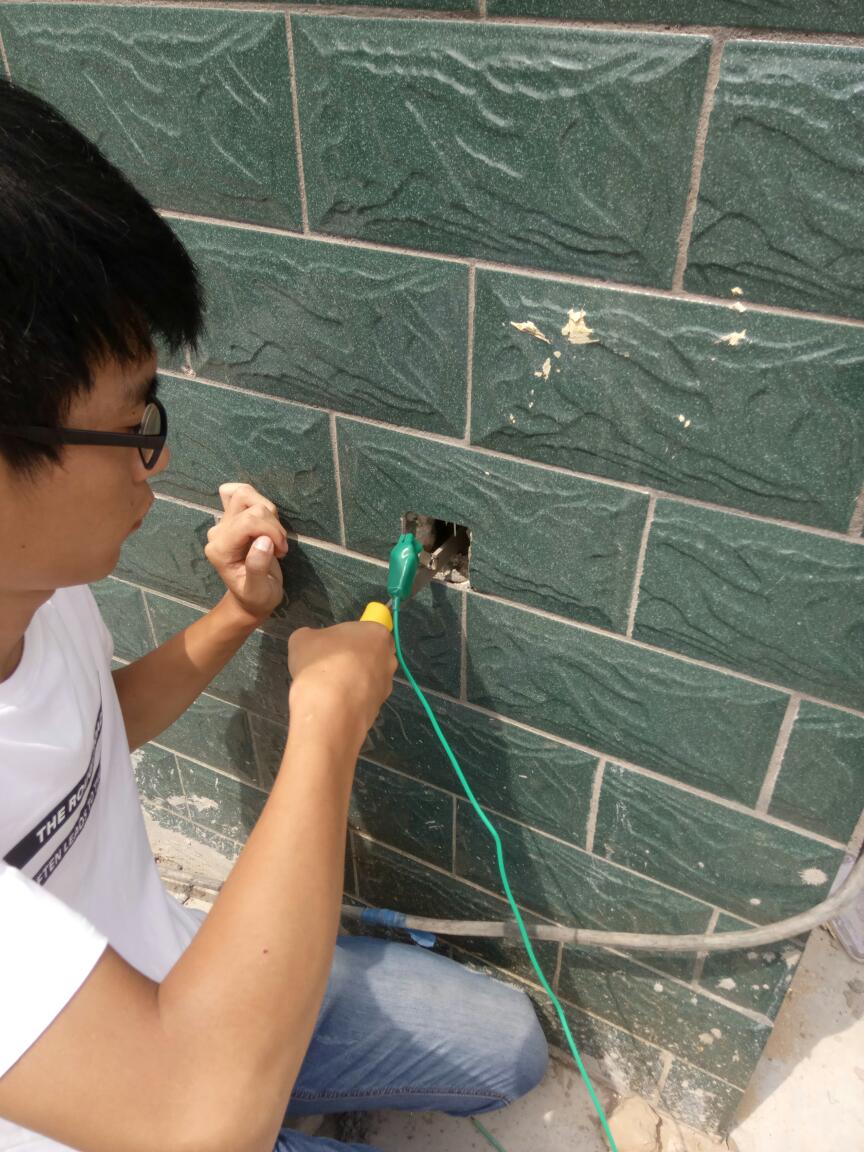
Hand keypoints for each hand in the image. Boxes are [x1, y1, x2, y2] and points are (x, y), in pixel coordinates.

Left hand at [205, 483, 288, 621]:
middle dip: (272, 523)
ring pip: (244, 493)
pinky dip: (260, 503)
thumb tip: (264, 541)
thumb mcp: (259, 591)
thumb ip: (257, 568)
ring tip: (274, 537)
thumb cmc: (256, 597)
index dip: (271, 530)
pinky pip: (241, 493)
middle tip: (279, 547)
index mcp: (220, 550)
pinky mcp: (231, 517)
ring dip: (268, 512)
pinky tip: (267, 524)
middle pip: (246, 502)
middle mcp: (218, 532)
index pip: (247, 520)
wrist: (251, 598)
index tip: (281, 550)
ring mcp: (223, 523)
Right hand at [288, 621, 396, 745]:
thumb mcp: (302, 639)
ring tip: (327, 689)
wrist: (329, 708)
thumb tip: (313, 644)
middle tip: (328, 666)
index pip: (367, 631)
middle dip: (352, 661)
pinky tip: (332, 704)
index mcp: (378, 633)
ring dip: (351, 682)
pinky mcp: (379, 709)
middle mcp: (389, 658)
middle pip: (370, 655)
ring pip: (367, 679)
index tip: (332, 647)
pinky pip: (362, 700)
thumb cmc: (320, 663)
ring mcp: (386, 686)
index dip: (348, 639)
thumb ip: (312, 637)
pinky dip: (349, 701)